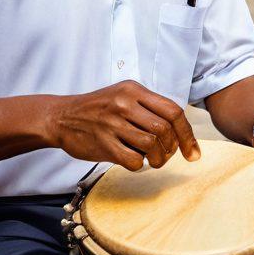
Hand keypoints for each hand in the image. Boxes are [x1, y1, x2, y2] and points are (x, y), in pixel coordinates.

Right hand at [48, 80, 199, 170]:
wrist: (60, 117)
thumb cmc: (99, 109)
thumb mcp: (123, 95)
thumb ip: (149, 106)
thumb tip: (180, 130)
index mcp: (134, 90)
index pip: (173, 111)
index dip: (187, 133)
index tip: (193, 151)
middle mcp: (124, 104)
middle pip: (164, 129)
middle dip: (173, 148)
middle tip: (168, 155)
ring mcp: (112, 123)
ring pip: (151, 144)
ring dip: (158, 158)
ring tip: (154, 160)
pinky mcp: (102, 143)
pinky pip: (133, 159)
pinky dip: (140, 165)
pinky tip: (135, 161)